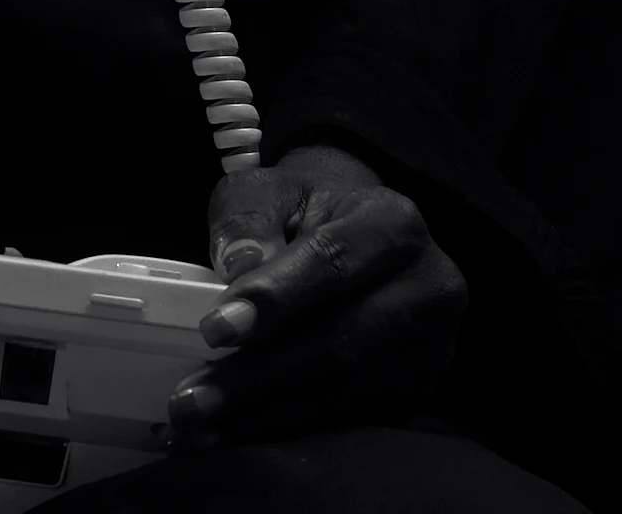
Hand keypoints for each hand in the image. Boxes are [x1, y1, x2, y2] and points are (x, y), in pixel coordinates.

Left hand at [168, 143, 465, 446]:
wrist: (354, 236)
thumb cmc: (304, 210)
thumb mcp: (268, 190)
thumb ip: (249, 218)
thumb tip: (240, 266)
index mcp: (393, 223)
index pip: (332, 262)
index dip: (274, 299)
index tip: (215, 332)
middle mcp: (428, 287)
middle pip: (340, 341)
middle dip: (259, 376)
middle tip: (191, 398)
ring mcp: (430, 347)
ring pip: (344, 390)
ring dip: (266, 413)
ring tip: (201, 426)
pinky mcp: (415, 390)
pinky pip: (349, 418)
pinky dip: (288, 426)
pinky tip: (238, 431)